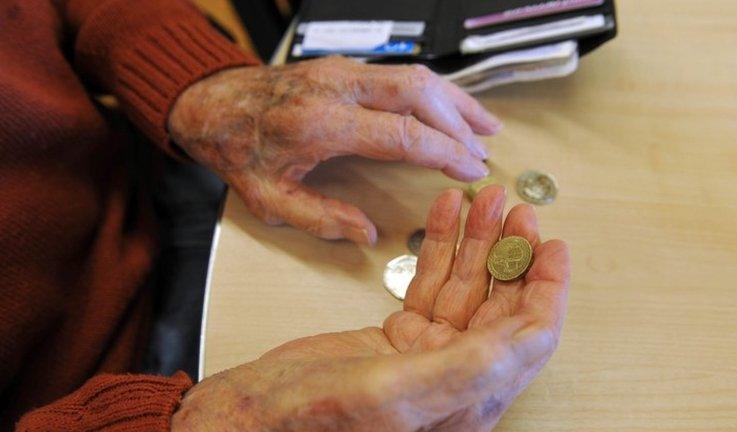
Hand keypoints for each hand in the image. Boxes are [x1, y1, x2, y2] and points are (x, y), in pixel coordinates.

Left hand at [168, 57, 501, 244]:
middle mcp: (338, 89)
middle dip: (460, 123)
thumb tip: (365, 234)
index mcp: (321, 123)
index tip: (471, 170)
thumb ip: (320, 219)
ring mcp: (343, 72)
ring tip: (484, 128)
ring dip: (455, 102)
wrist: (212, 103)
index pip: (403, 134)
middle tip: (483, 154)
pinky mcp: (345, 67)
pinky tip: (450, 107)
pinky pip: (400, 74)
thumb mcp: (269, 199)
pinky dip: (433, 92)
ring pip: (416, 76)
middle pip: (419, 93)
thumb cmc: (239, 149)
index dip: (445, 152)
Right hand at [171, 187, 569, 430]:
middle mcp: (454, 378)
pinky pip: (429, 283)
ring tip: (485, 203)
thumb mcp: (394, 394)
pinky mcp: (398, 336)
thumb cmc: (310, 422)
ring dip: (477, 241)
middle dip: (513, 253)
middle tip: (519, 211)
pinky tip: (445, 218)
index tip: (553, 248)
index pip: (528, 339)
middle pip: (501, 305)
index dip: (547, 291)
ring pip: (465, 286)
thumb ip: (466, 368)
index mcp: (467, 401)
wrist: (253, 416)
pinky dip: (440, 247)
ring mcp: (425, 354)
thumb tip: (530, 336)